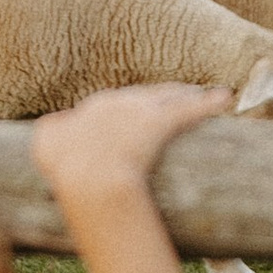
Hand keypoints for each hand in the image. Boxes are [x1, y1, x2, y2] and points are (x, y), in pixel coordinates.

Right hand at [30, 81, 230, 207]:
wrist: (87, 179)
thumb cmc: (65, 177)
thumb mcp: (47, 156)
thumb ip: (49, 149)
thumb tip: (46, 152)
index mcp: (84, 113)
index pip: (109, 105)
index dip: (123, 111)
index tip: (132, 118)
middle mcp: (111, 104)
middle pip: (138, 96)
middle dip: (154, 98)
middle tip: (169, 99)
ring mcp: (137, 111)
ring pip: (166, 96)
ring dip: (183, 94)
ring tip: (198, 93)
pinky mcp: (162, 121)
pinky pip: (190, 108)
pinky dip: (209, 103)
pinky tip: (225, 98)